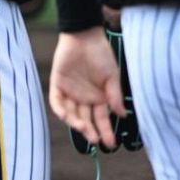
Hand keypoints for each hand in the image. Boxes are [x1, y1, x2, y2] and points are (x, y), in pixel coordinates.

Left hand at [49, 27, 126, 150]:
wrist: (84, 36)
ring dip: (77, 123)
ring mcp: (70, 93)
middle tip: (96, 140)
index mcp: (98, 97)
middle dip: (91, 131)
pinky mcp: (57, 86)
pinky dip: (61, 110)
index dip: (106, 131)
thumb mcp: (112, 76)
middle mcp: (84, 98)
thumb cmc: (101, 54)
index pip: (101, 119)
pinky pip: (57, 102)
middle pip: (87, 120)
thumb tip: (123, 115)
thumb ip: (115, 95)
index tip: (111, 144)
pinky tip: (67, 116)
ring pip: (72, 114)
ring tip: (85, 129)